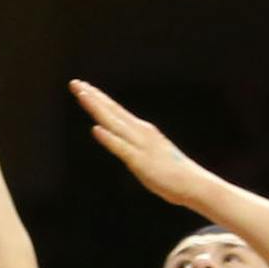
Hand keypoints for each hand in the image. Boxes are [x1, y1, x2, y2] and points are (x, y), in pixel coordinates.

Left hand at [68, 81, 213, 206]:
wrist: (193, 184)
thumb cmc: (172, 172)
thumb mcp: (149, 153)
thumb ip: (133, 146)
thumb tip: (120, 141)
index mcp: (141, 130)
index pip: (115, 111)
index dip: (98, 98)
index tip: (83, 87)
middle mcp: (140, 132)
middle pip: (111, 111)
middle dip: (93, 97)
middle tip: (75, 83)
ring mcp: (140, 145)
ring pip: (113, 123)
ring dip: (97, 108)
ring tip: (82, 95)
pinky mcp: (140, 161)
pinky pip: (122, 148)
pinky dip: (109, 138)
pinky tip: (96, 129)